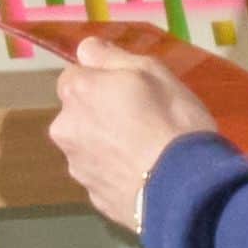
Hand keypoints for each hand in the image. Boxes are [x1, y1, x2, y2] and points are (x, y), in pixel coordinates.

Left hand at [43, 39, 231, 232]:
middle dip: (99, 115)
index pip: (73, 75)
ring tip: (147, 154)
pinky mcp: (94, 198)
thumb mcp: (152, 71)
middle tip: (141, 121)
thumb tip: (86, 49)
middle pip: (78, 114)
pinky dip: (118, 174)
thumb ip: (112, 57)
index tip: (129, 90)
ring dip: (107, 146)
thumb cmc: (171, 119)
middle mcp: (65, 129)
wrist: (181, 189)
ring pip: (89, 147)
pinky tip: (146, 176)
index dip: (100, 80)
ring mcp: (77, 167)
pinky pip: (104, 176)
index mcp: (77, 92)